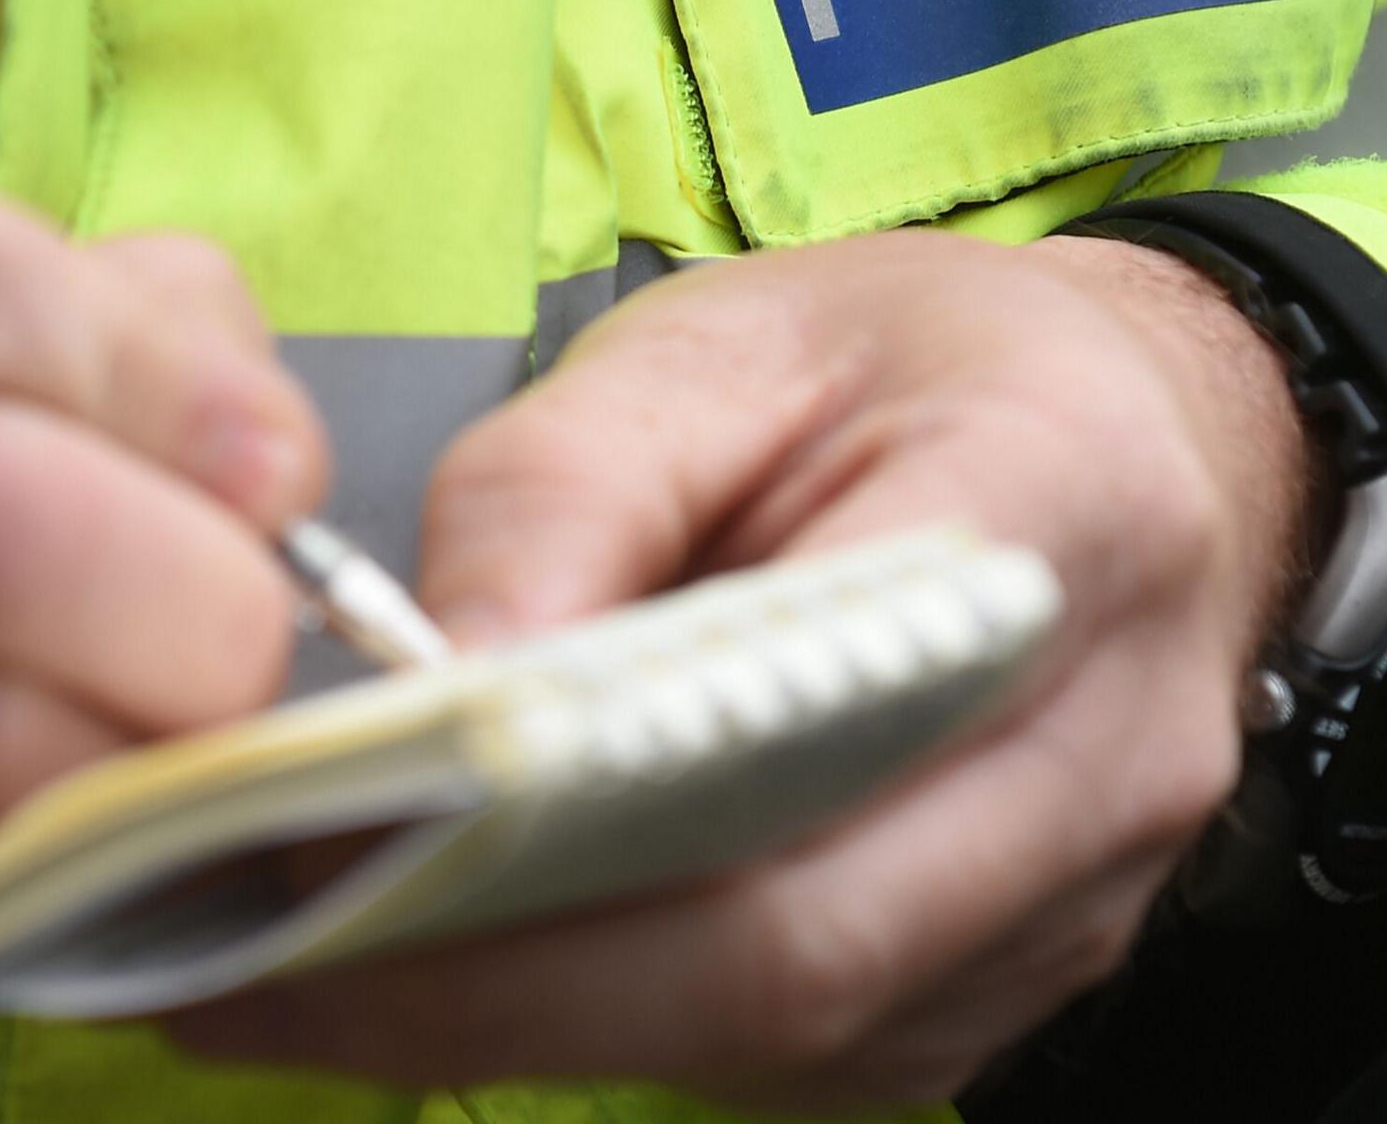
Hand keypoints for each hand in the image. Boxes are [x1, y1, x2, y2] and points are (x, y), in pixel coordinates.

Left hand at [172, 230, 1305, 1112]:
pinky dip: (609, 1017)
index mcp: (1051, 518)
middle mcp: (1100, 748)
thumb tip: (427, 682)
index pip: (798, 736)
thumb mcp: (726, 334)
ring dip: (522, 1018)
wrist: (1146, 434)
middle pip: (782, 951)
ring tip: (293, 955)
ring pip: (780, 1036)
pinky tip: (456, 954)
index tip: (324, 843)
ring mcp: (1077, 902)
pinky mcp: (1010, 984)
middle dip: (485, 983)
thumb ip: (561, 486)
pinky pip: (797, 1053)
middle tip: (239, 961)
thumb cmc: (918, 365)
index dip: (552, 837)